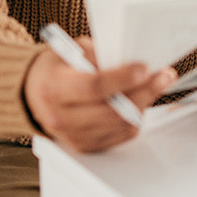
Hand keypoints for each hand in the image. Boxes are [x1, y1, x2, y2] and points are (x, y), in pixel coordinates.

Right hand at [23, 37, 176, 152]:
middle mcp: (62, 117)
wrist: (32, 95)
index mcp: (55, 89)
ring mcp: (73, 136)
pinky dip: (134, 119)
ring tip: (155, 86)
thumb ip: (98, 55)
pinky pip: (120, 136)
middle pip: (113, 110)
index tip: (145, 68)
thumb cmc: (54, 70)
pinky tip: (140, 103)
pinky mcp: (85, 146)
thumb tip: (129, 57)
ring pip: (121, 125)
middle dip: (144, 91)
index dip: (123, 78)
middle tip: (163, 76)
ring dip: (144, 104)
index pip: (94, 87)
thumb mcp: (70, 51)